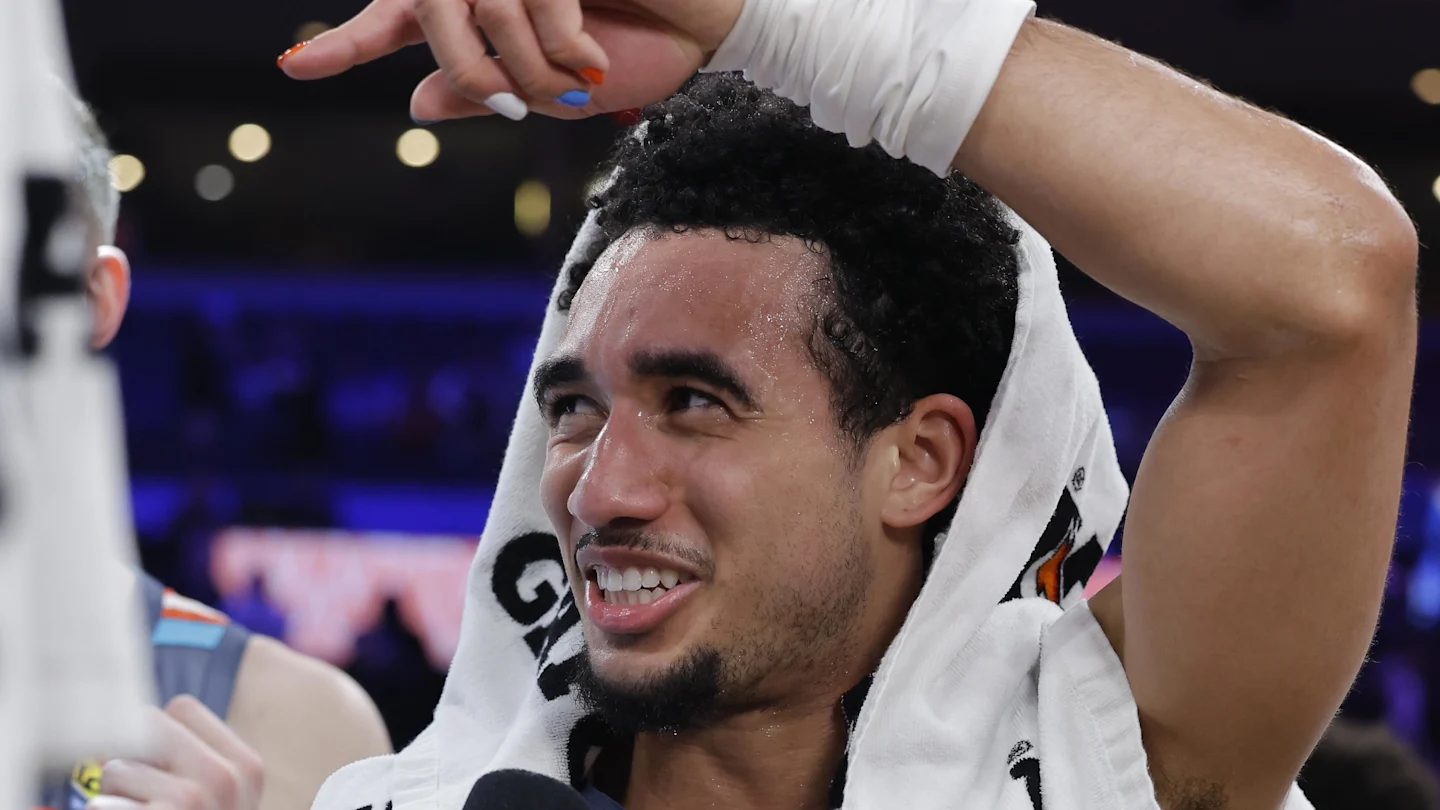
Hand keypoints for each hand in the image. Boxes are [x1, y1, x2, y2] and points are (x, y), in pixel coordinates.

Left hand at [86, 696, 263, 809]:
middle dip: (136, 760)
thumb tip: (139, 711)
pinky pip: (99, 803)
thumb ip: (199, 757)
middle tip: (149, 798)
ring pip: (116, 768)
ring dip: (116, 797)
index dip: (162, 737)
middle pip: (147, 724)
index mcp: (247, 765)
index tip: (163, 772)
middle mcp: (225, 777)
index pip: (183, 707)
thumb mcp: (225, 797)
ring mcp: (191, 800)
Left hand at [278, 0, 744, 121]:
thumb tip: (414, 99)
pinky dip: (554, 38)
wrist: (705, 29)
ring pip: (479, 8)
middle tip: (517, 105)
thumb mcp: (553, 90)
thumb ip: (484, 91)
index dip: (347, 43)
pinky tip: (587, 54)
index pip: (399, 21)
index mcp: (483, 9)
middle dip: (473, 72)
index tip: (294, 67)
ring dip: (524, 62)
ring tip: (574, 80)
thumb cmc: (636, 53)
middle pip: (433, 18)